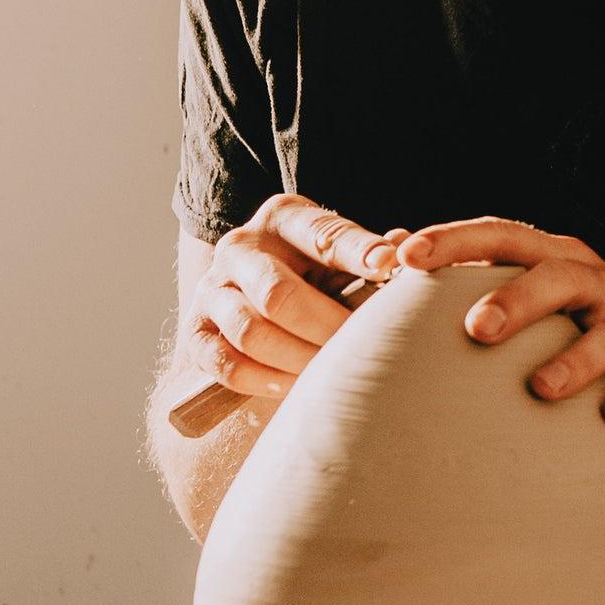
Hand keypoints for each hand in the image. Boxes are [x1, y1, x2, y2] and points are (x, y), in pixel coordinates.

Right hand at [186, 193, 402, 406]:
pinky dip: (265, 380)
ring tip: (336, 372)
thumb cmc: (316, 271)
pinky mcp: (197, 331)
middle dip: (326, 326)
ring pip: (251, 332)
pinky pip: (227, 364)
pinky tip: (298, 387)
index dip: (358, 251)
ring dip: (299, 359)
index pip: (322, 233)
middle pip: (277, 293)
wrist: (254, 291)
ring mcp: (211, 290)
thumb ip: (370, 253)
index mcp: (282, 218)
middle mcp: (240, 248)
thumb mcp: (340, 252)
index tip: (390, 267)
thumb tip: (407, 253)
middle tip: (364, 347)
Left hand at [388, 217, 604, 438]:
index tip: (408, 257)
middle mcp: (599, 284)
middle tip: (476, 327)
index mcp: (558, 260)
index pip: (504, 236)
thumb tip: (390, 246)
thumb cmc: (579, 335)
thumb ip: (470, 276)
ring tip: (540, 387)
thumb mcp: (533, 299)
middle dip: (518, 298)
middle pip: (559, 277)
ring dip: (576, 359)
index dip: (457, 241)